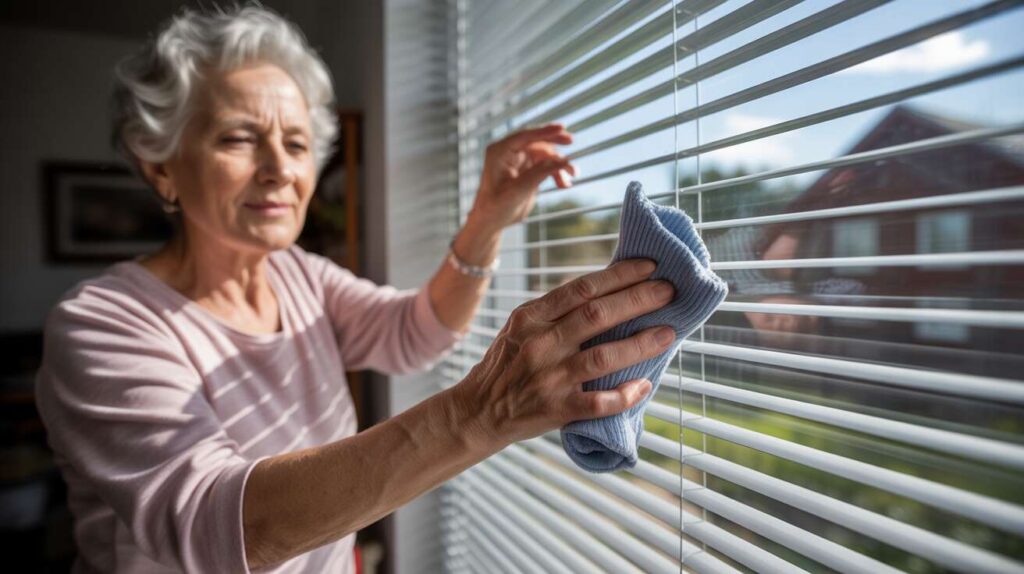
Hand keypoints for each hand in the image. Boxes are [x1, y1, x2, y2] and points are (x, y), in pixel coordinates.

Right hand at [452, 259, 676, 449]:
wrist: (478, 411)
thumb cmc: (507, 364)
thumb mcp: (521, 327)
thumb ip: (557, 311)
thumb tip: (608, 290)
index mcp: (531, 317)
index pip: (582, 289)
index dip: (619, 276)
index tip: (650, 266)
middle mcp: (540, 344)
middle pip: (596, 316)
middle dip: (638, 300)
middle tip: (670, 291)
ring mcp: (548, 378)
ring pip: (602, 357)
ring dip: (640, 344)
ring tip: (668, 333)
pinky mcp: (555, 409)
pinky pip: (598, 402)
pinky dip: (624, 394)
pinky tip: (644, 386)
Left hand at [468, 123, 576, 231]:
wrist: (492, 221)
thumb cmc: (497, 206)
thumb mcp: (518, 191)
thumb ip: (539, 174)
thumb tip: (562, 162)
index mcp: (499, 152)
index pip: (524, 136)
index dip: (544, 131)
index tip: (562, 128)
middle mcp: (509, 152)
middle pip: (537, 141)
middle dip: (555, 143)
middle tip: (571, 141)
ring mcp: (520, 160)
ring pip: (545, 154)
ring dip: (559, 164)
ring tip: (573, 175)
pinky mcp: (528, 169)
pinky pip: (547, 165)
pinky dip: (557, 173)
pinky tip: (564, 184)